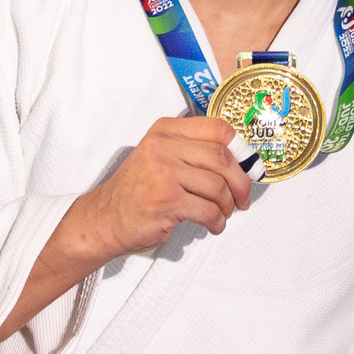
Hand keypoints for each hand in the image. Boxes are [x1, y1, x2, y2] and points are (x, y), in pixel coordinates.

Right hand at [73, 115, 253, 257]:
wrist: (105, 219)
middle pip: (221, 157)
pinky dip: (217, 221)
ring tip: (224, 213)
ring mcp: (162, 173)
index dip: (241, 149)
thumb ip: (192, 151)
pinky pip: (207, 210)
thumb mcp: (159, 156)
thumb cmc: (138, 190)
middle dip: (240, 181)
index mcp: (165, 130)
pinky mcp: (165, 201)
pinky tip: (214, 225)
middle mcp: (162, 146)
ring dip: (228, 205)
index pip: (217, 128)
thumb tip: (241, 162)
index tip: (248, 166)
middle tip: (243, 198)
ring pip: (216, 186)